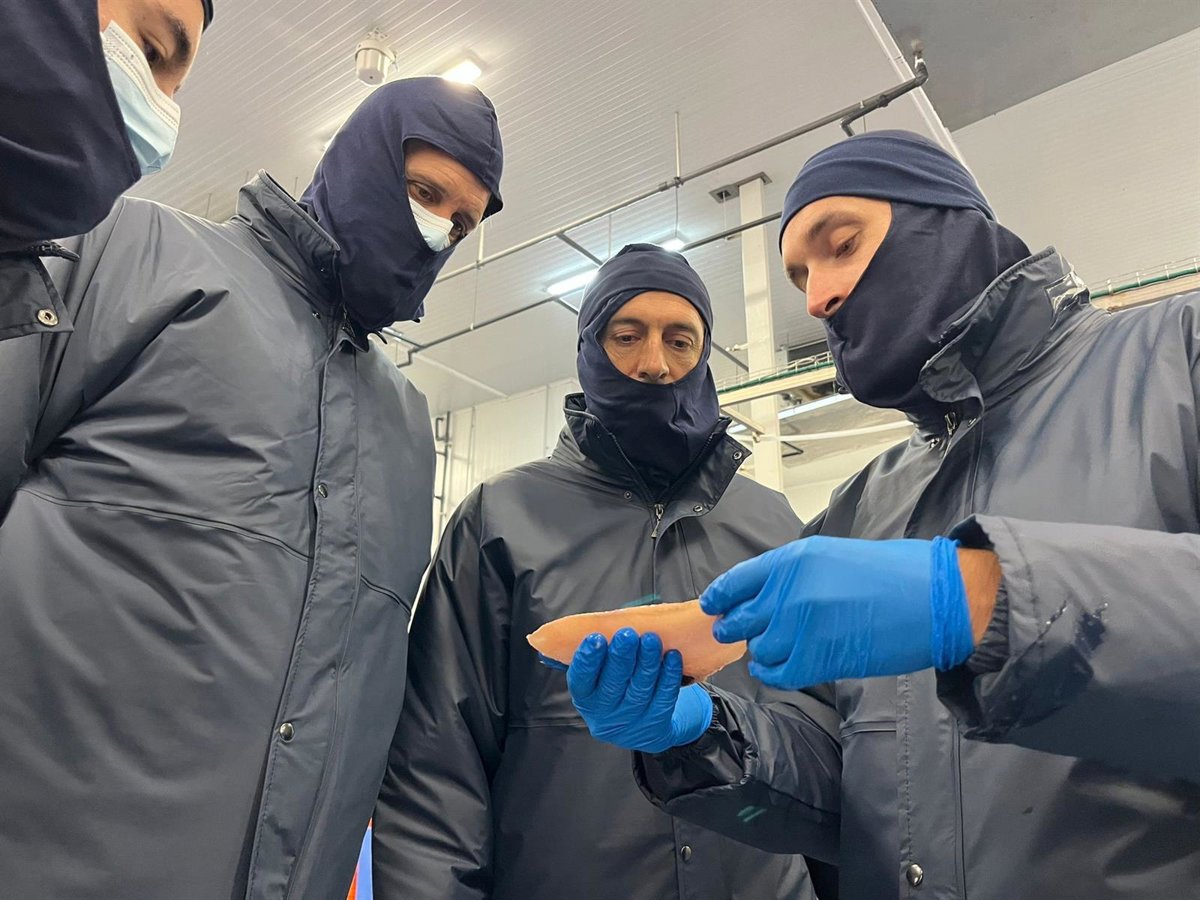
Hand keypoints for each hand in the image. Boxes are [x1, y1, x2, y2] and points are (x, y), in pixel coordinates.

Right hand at [563, 628, 713, 752]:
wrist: (635, 727)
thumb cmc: (612, 687)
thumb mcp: (597, 677)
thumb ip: (598, 654)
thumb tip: (605, 621)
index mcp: (585, 697)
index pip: (581, 679)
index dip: (588, 659)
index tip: (596, 637)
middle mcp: (605, 712)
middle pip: (612, 684)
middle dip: (621, 657)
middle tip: (627, 634)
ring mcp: (631, 719)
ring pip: (640, 688)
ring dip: (647, 661)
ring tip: (651, 639)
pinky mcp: (656, 722)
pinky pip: (664, 697)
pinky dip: (669, 675)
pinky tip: (672, 655)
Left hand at [700, 536, 972, 688]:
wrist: (935, 599)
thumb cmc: (894, 573)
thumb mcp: (834, 555)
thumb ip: (796, 574)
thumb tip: (766, 595)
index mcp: (794, 559)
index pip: (738, 581)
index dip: (720, 596)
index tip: (711, 605)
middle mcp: (791, 591)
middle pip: (742, 617)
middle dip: (735, 626)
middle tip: (733, 632)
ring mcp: (802, 627)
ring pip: (760, 647)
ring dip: (763, 650)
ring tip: (774, 648)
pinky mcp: (819, 659)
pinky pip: (777, 672)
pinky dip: (772, 673)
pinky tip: (775, 668)